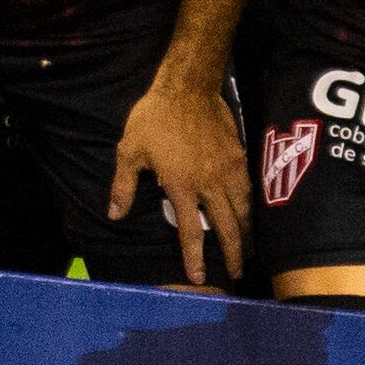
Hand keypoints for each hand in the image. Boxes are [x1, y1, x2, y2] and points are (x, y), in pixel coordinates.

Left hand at [107, 75, 256, 293]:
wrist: (187, 88)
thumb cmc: (154, 118)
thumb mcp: (129, 151)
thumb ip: (123, 186)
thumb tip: (113, 215)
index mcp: (182, 186)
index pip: (191, 232)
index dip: (195, 257)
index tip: (199, 277)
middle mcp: (209, 183)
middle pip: (227, 227)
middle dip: (233, 253)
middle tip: (236, 272)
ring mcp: (228, 170)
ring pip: (243, 210)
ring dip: (246, 233)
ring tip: (249, 250)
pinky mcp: (239, 157)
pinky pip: (249, 189)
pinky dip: (251, 207)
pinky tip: (251, 215)